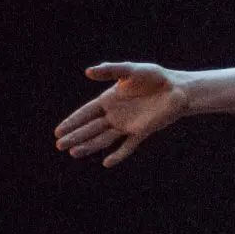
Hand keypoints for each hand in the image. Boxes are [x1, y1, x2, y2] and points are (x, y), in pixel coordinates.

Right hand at [54, 63, 186, 165]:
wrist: (176, 89)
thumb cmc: (153, 77)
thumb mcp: (130, 70)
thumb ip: (110, 71)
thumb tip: (88, 72)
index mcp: (108, 100)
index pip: (85, 113)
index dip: (72, 121)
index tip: (58, 131)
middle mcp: (115, 115)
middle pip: (90, 128)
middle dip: (75, 136)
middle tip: (59, 146)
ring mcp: (127, 125)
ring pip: (104, 138)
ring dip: (89, 146)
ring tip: (74, 153)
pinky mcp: (141, 132)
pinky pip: (127, 146)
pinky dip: (118, 154)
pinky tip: (107, 162)